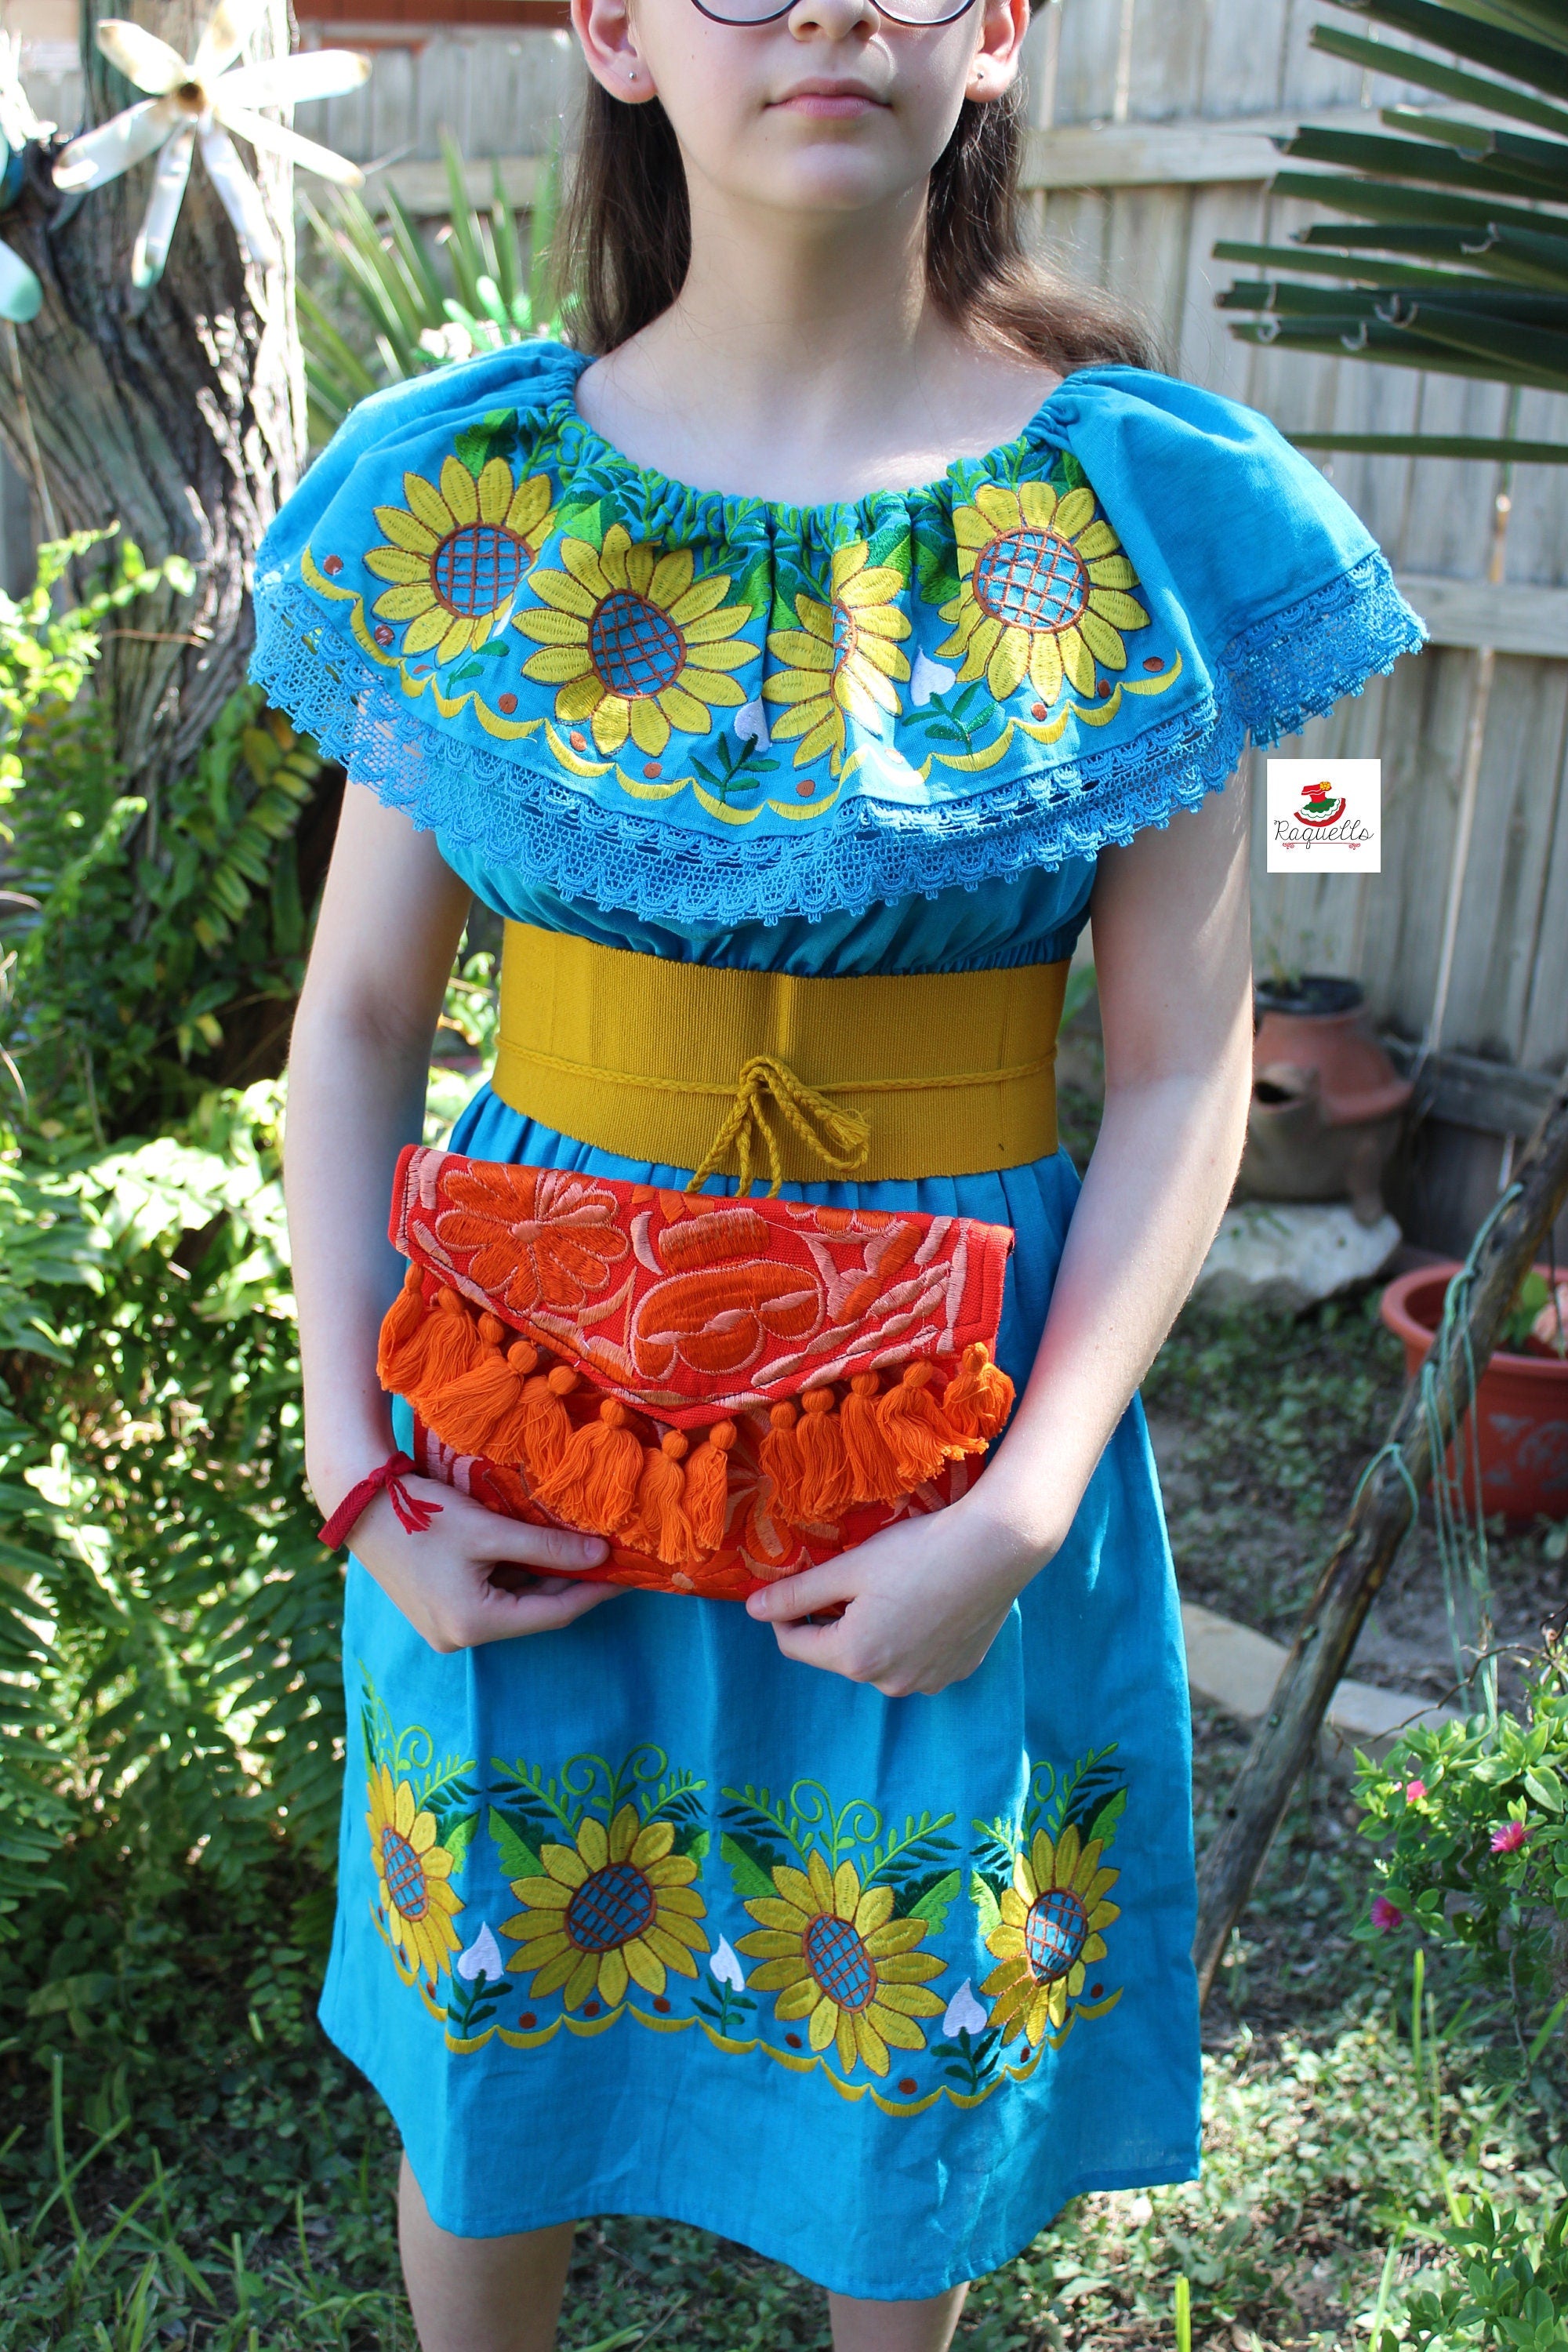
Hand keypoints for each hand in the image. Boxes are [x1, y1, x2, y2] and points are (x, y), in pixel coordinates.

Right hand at [342, 1475, 619, 1651]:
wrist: (360, 1503)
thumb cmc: (425, 1514)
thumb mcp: (491, 1530)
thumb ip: (548, 1547)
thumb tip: (601, 1556)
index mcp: (475, 1625)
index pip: (554, 1612)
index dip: (595, 1590)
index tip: (629, 1572)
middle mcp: (460, 1637)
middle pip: (533, 1610)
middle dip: (571, 1582)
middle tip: (610, 1555)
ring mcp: (445, 1627)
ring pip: (512, 1602)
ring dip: (543, 1576)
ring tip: (581, 1546)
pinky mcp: (437, 1610)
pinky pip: (489, 1596)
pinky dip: (514, 1574)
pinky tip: (536, 1546)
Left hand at [744, 1493, 1053, 1697]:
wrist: (996, 1548)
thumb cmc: (917, 1551)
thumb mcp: (848, 1568)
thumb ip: (796, 1593)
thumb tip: (752, 1610)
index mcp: (854, 1658)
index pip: (795, 1645)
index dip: (785, 1614)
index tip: (795, 1586)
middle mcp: (889, 1683)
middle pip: (840, 1653)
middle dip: (835, 1620)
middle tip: (852, 1578)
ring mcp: (927, 1682)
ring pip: (880, 1658)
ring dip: (874, 1631)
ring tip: (893, 1587)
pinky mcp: (957, 1671)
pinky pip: (918, 1659)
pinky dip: (911, 1637)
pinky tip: (926, 1602)